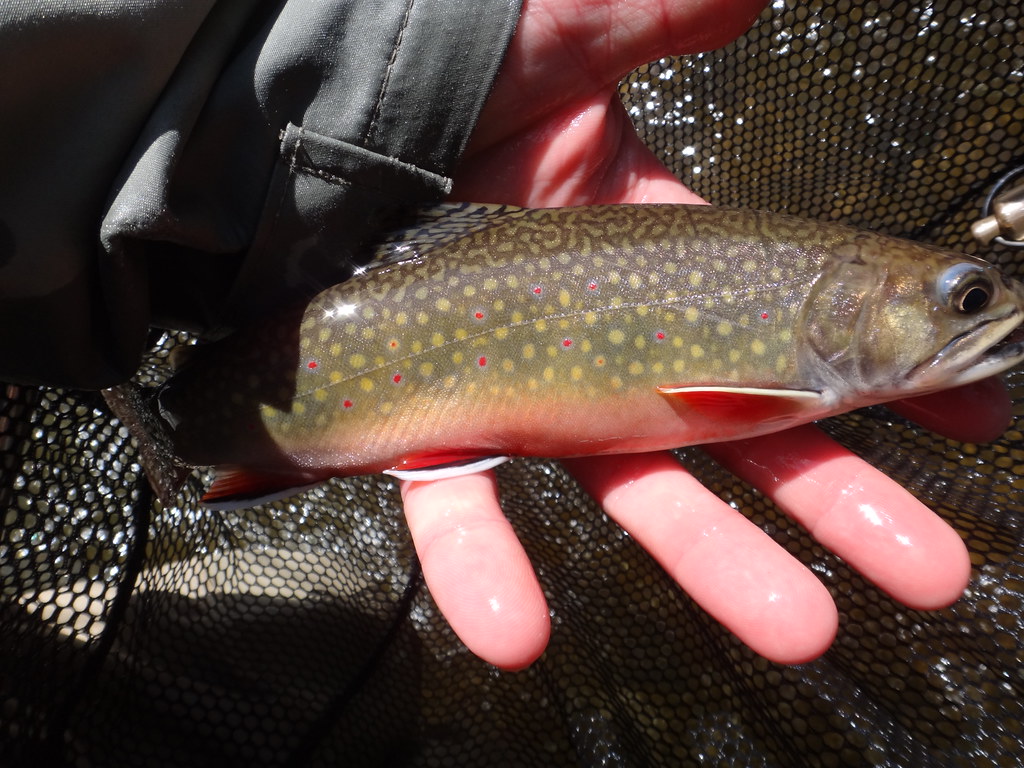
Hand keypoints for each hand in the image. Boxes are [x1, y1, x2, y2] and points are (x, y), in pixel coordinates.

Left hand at [399, 0, 1008, 668]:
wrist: (304, 134)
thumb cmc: (438, 78)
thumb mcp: (563, 41)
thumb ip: (652, 20)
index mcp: (659, 245)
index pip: (792, 317)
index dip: (879, 367)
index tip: (966, 410)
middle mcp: (610, 333)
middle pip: (739, 432)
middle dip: (835, 499)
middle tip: (926, 565)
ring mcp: (532, 392)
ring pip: (630, 492)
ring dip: (712, 565)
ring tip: (800, 629)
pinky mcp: (442, 428)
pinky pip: (463, 511)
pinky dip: (485, 572)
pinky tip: (518, 634)